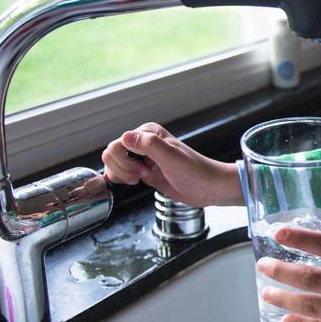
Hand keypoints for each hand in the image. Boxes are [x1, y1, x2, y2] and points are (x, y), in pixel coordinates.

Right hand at [101, 122, 242, 206]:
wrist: (209, 188)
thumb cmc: (196, 172)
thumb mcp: (173, 158)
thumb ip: (150, 146)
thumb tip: (126, 137)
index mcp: (148, 133)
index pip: (117, 144)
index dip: (125, 161)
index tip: (144, 169)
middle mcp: (142, 143)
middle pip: (111, 154)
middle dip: (122, 169)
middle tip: (142, 175)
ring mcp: (141, 157)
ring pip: (113, 164)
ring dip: (122, 175)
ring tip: (141, 178)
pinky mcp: (142, 171)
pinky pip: (119, 172)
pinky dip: (122, 179)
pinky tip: (137, 181)